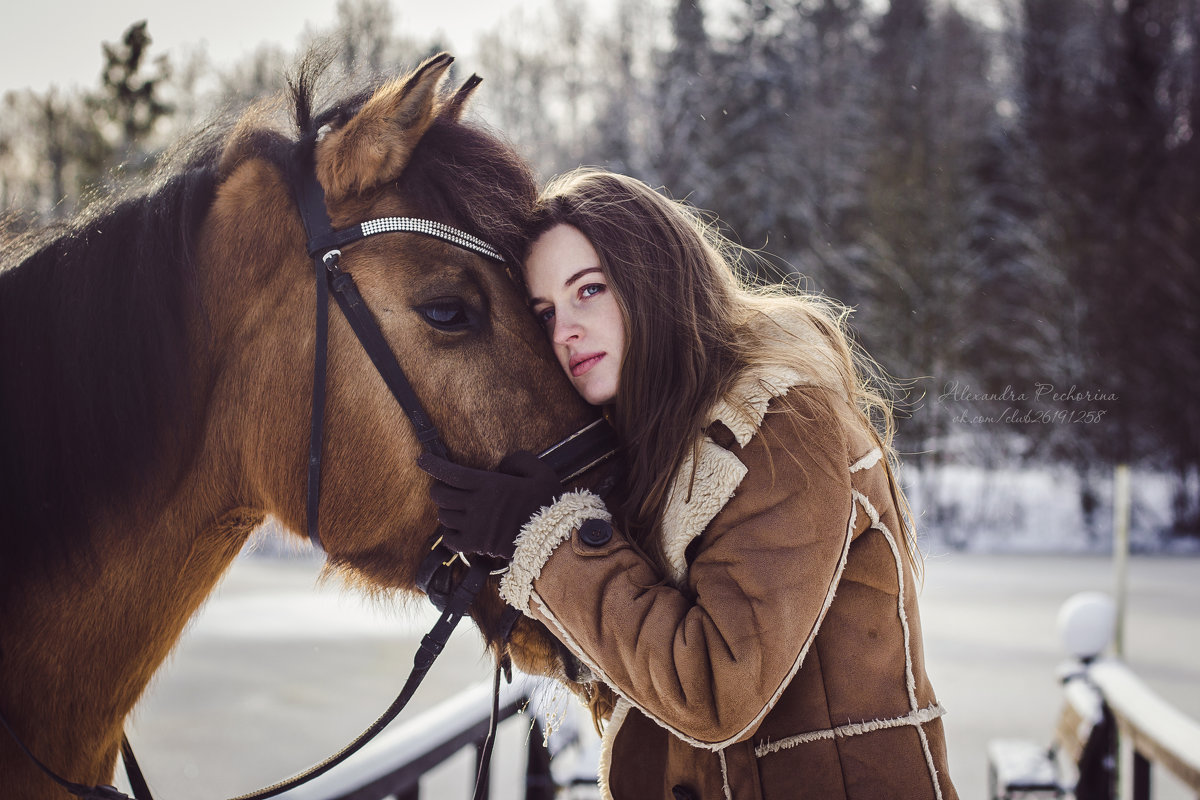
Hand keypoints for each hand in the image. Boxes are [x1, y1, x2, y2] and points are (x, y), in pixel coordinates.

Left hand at [417, 451, 561, 559]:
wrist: (552, 540)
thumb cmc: (547, 504)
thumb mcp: (540, 473)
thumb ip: (519, 461)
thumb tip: (502, 465)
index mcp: (489, 484)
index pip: (450, 472)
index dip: (432, 465)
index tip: (421, 459)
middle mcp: (477, 504)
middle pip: (439, 495)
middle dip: (438, 490)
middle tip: (447, 490)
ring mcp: (474, 526)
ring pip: (443, 516)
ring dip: (446, 511)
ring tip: (457, 510)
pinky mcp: (475, 545)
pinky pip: (449, 539)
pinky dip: (449, 534)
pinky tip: (458, 530)